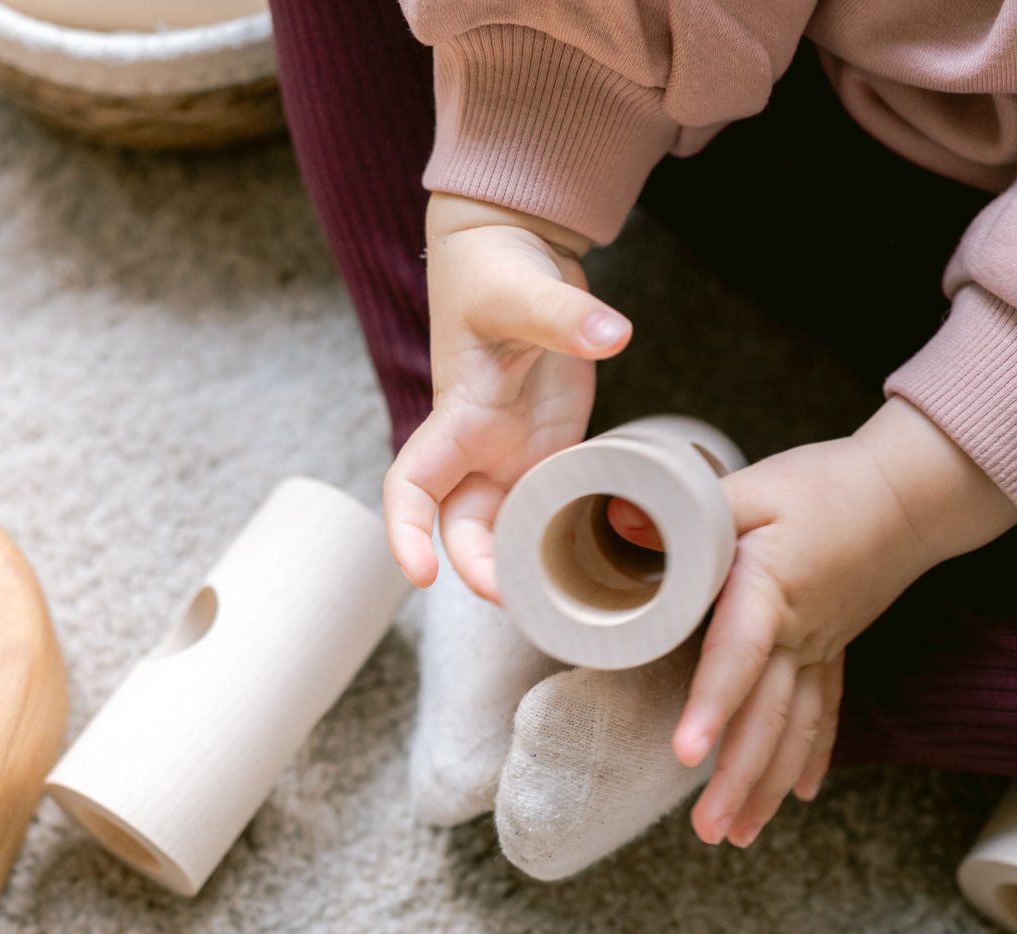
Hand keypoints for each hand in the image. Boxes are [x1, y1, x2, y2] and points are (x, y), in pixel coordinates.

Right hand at [382, 193, 631, 599]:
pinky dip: (564, 536)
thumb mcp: (526, 287)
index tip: (418, 574)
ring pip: (506, 530)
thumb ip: (564, 314)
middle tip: (525, 601)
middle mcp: (477, 447)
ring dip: (525, 565)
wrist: (512, 250)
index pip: (411, 488)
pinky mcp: (549, 447)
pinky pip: (550, 507)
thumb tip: (611, 334)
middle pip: (461, 530)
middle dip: (482, 572)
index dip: (406, 534)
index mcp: (455, 417)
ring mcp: (513, 452)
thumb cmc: (496, 268)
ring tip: (567, 597)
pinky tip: (599, 559)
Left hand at [614, 398, 1016, 846]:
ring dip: (768, 785)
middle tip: (709, 833)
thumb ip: (689, 510)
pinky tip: (801, 794)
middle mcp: (800, 631)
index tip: (687, 753)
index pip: (738, 654)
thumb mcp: (752, 485)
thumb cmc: (826, 483)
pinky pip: (823, 712)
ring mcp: (822, 646)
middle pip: (768, 716)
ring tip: (737, 835)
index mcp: (770, 588)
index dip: (712, 704)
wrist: (910, 488)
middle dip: (739, 780)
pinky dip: (810, 755)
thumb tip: (617, 522)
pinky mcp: (834, 647)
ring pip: (796, 729)